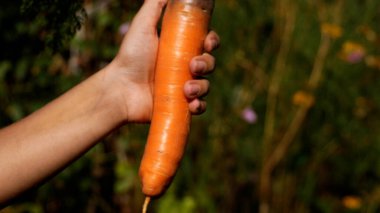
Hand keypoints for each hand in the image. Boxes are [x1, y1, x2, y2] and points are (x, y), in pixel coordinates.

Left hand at [104, 0, 219, 122]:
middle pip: (209, 63)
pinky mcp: (180, 105)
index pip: (205, 43)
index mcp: (179, 48)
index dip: (212, 41)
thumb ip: (155, 6)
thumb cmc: (131, 56)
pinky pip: (200, 106)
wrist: (120, 88)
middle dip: (207, 63)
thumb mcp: (143, 26)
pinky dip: (200, 106)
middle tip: (193, 66)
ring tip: (186, 89)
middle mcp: (184, 67)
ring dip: (202, 86)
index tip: (208, 42)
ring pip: (206, 85)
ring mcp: (183, 87)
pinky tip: (191, 104)